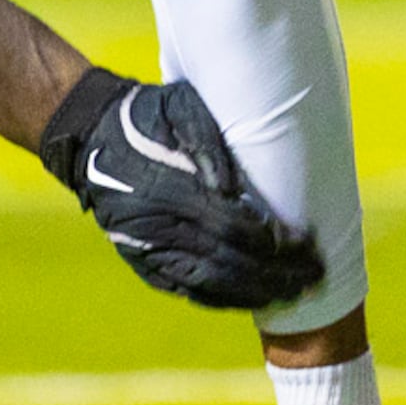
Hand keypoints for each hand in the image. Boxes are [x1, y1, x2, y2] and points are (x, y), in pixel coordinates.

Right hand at [36, 68, 324, 311]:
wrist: (91, 136)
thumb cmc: (148, 116)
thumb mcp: (177, 105)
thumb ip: (205, 137)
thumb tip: (230, 186)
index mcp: (168, 188)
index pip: (231, 226)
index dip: (270, 241)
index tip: (303, 242)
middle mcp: (157, 226)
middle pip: (227, 262)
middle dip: (275, 273)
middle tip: (313, 275)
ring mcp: (148, 250)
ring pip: (209, 284)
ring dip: (255, 293)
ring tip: (292, 294)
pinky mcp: (143, 263)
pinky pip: (187, 291)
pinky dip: (223, 299)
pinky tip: (253, 299)